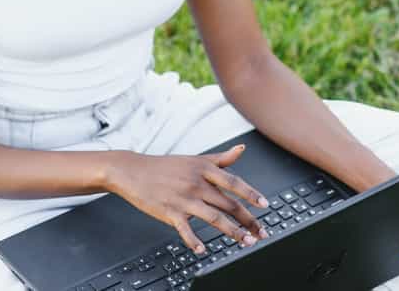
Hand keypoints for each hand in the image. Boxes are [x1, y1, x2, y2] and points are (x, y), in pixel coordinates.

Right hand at [105, 144, 269, 253]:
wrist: (133, 171)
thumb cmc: (166, 166)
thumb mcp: (195, 159)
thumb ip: (220, 158)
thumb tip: (241, 149)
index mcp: (204, 169)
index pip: (234, 183)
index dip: (251, 194)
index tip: (264, 205)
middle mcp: (197, 184)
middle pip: (229, 204)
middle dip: (248, 220)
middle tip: (261, 232)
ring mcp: (184, 199)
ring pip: (215, 218)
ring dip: (233, 232)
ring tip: (246, 241)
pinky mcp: (170, 213)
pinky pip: (186, 230)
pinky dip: (195, 241)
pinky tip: (203, 249)